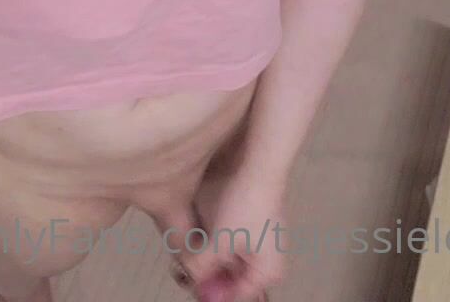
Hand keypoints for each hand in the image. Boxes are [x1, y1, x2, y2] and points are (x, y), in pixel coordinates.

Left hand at [155, 165, 290, 301]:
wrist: (256, 162)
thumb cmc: (248, 200)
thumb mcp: (220, 240)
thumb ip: (203, 266)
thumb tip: (192, 281)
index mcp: (266, 272)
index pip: (234, 296)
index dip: (210, 292)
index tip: (190, 282)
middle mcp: (265, 261)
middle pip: (230, 280)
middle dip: (206, 274)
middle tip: (182, 266)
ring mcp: (256, 242)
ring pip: (225, 261)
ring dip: (206, 258)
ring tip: (188, 249)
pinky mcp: (247, 225)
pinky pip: (226, 243)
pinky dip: (210, 243)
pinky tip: (196, 234)